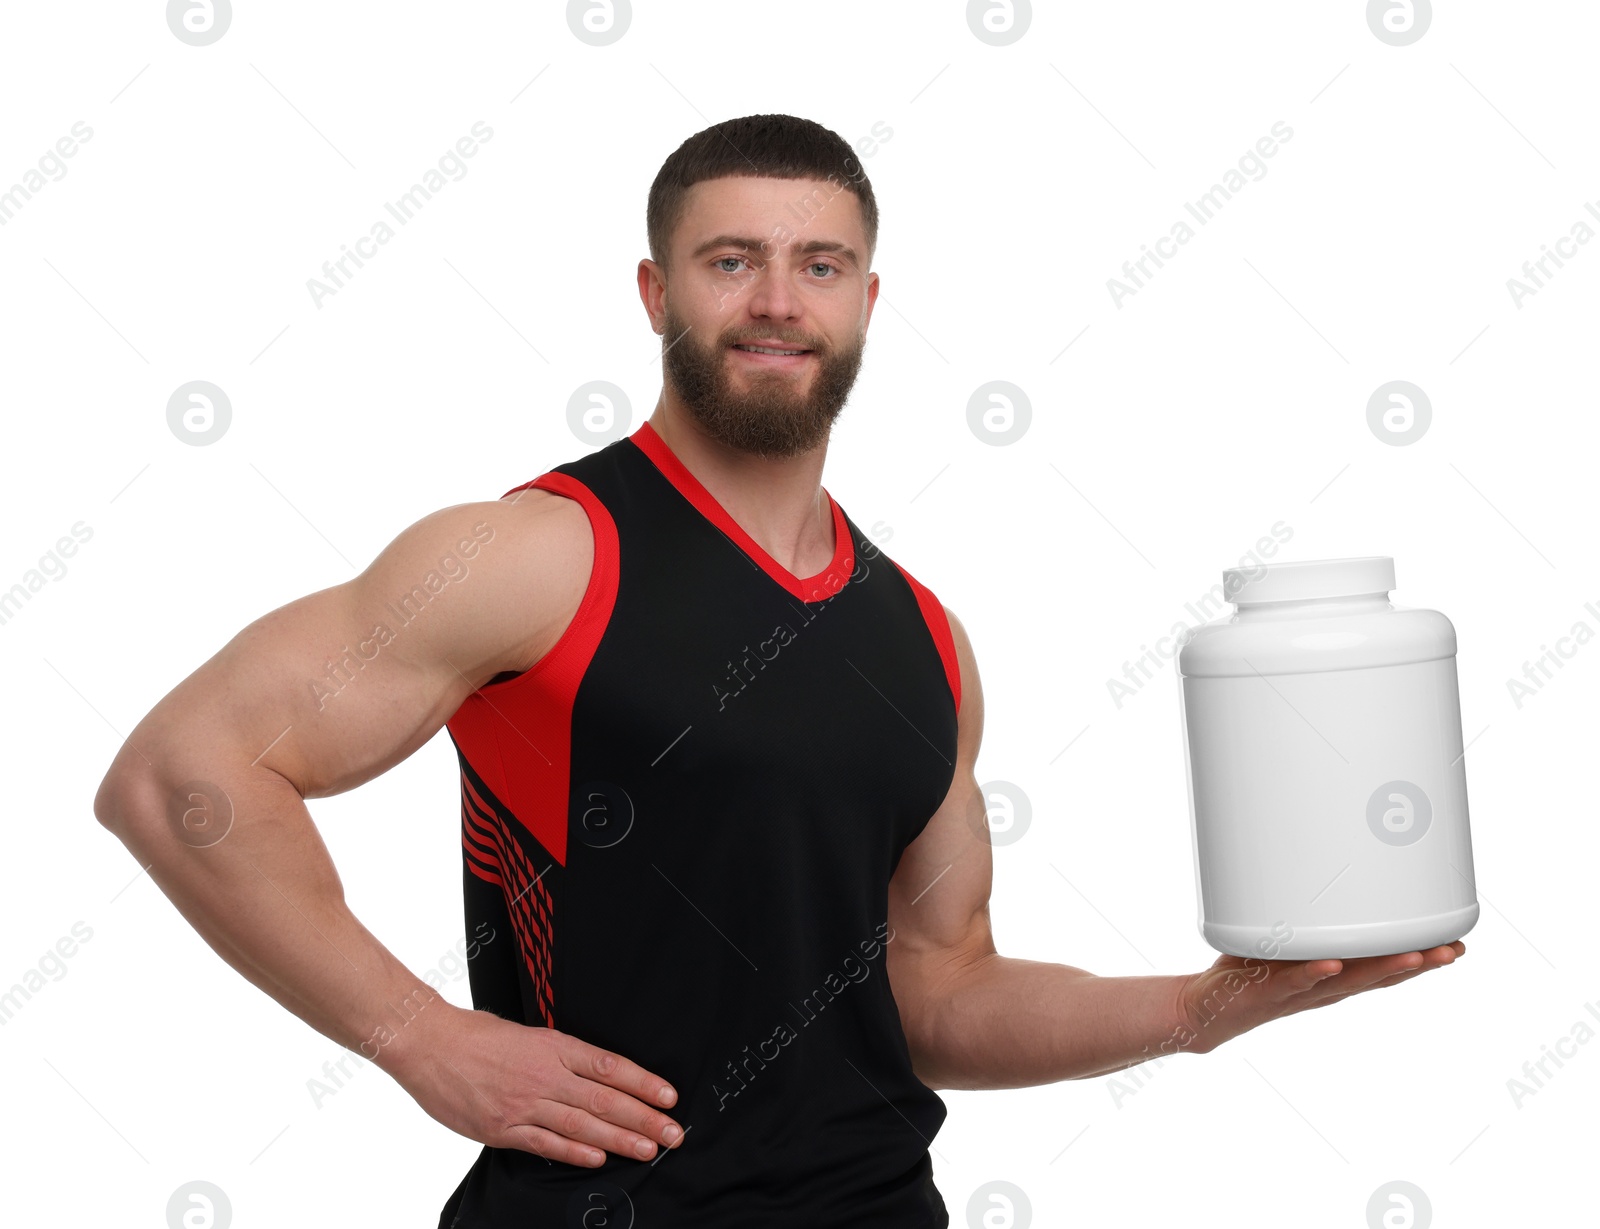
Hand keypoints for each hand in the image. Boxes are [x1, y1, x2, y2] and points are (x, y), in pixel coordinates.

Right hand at [382, 1003, 685, 1166]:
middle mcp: (545, 1075)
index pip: (611, 1066)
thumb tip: (595, 1072)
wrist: (429, 1044)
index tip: (670, 1096)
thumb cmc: (477, 1035)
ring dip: (620, 1139)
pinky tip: (598, 1158)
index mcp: (554, 1046)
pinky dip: (573, 1152)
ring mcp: (523, 1103)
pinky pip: (544, 1143)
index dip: (644, 1082)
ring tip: (649, 1150)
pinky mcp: (501, 1128)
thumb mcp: (528, 1034)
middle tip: (674, 1133)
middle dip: (644, 1118)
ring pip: (582, 1125)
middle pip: (605, 1100)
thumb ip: (560, 1055)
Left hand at [1174, 941, 1465, 1053]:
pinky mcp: (1268, 990)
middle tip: (1455, 950)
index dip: (1423, 958)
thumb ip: (1309, 912)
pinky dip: (1312, 973)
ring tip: (1415, 958)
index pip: (1386, 967)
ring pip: (1348, 982)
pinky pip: (1293, 980)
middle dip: (1420, 964)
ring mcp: (1300, 991)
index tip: (1459, 944)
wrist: (1211, 1007)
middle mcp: (1326, 987)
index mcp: (1336, 975)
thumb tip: (1325, 863)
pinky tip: (1332, 965)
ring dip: (1381, 971)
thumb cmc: (1251, 969)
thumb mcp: (1288, 938)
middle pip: (1381, 977)